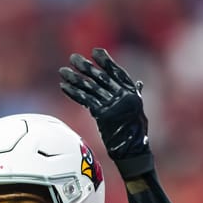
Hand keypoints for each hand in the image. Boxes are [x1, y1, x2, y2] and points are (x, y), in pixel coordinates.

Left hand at [59, 49, 153, 179]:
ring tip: (63, 71)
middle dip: (85, 67)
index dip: (106, 61)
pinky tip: (63, 86)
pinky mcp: (102, 115)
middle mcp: (123, 97)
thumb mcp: (139, 110)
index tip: (95, 51)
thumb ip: (137, 95)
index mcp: (132, 93)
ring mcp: (113, 105)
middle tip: (73, 57)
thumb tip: (139, 83)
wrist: (133, 151)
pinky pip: (85, 100)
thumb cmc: (136, 132)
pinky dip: (73, 93)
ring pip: (90, 88)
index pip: (117, 73)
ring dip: (75, 79)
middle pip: (100, 78)